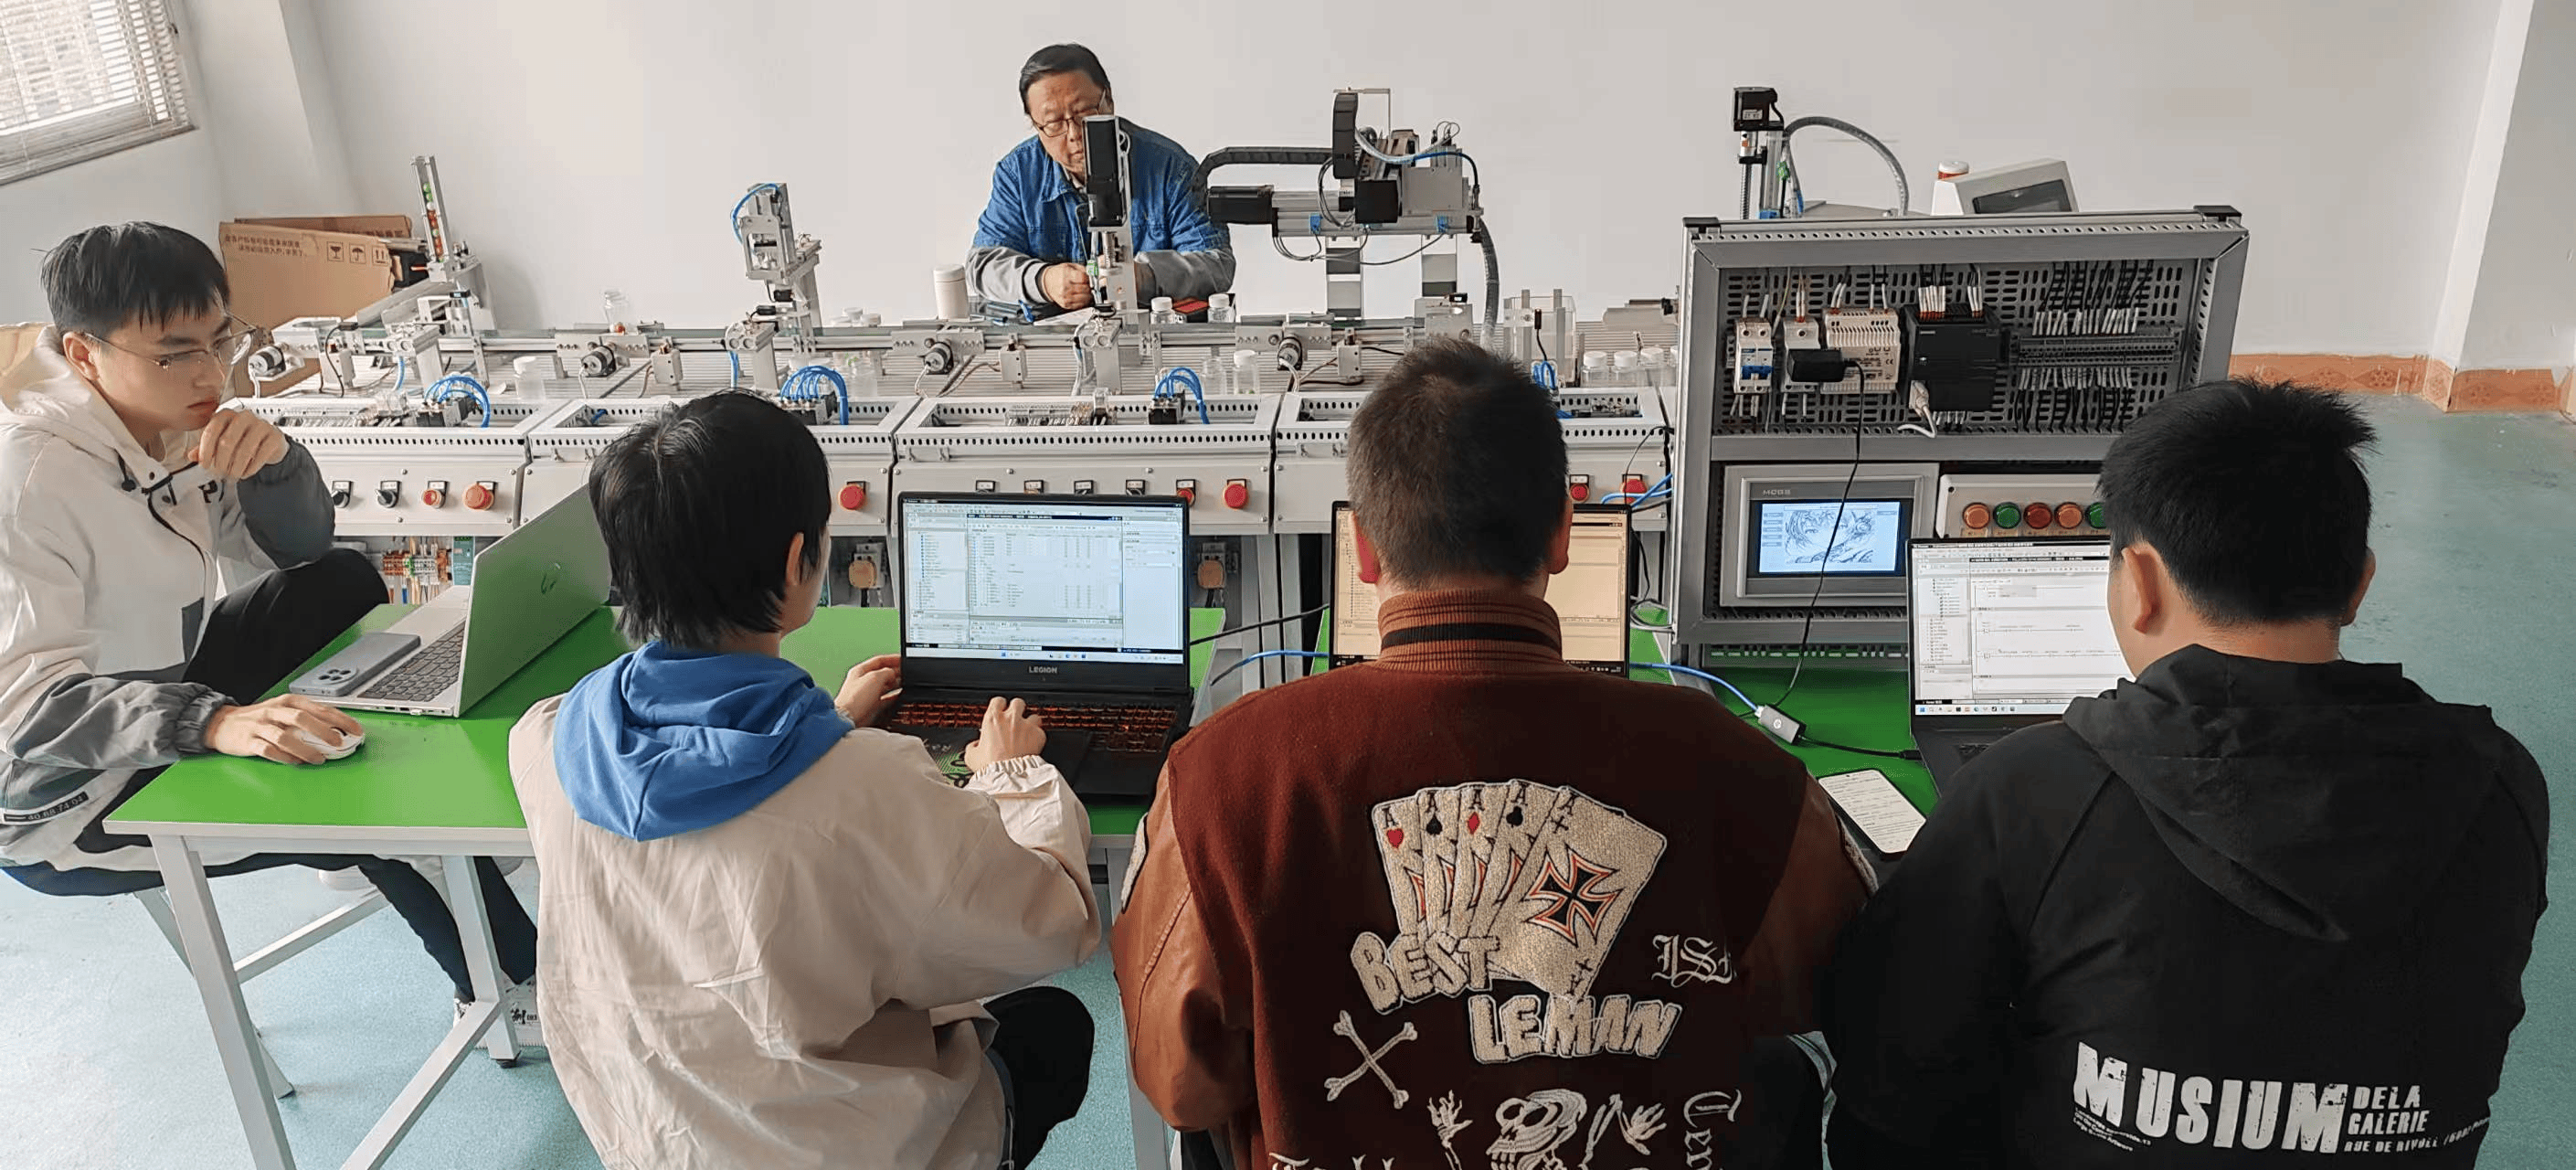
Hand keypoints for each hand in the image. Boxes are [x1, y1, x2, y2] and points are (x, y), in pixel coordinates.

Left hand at [190, 408, 288, 479]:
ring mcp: (261, 425)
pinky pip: (261, 455)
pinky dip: (251, 467)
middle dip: (221, 461)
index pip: (211, 431)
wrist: (269, 440)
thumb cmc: (243, 439)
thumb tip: (192, 456)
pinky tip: (246, 472)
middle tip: (219, 472)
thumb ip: (206, 447)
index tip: (204, 464)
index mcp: (226, 414)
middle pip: (227, 441)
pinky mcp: (274, 436)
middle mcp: (243, 416)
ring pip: (244, 450)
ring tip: (232, 475)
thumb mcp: (221, 440)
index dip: (205, 450)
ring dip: (236, 467)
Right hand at [204, 695, 360, 764]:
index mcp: (288, 702)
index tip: (355, 729)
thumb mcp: (284, 712)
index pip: (319, 708)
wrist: (221, 723)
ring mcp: (260, 726)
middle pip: (302, 718)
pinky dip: (283, 757)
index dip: (340, 718)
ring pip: (285, 736)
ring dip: (305, 749)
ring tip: (319, 759)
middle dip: (323, 730)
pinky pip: (268, 750)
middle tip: (339, 743)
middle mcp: (275, 711)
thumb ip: (307, 719)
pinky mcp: (248, 741)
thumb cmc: (259, 718)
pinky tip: (295, 762)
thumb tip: (338, 731)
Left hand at [835, 654, 900, 725]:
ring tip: (907, 683)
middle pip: (883, 673)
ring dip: (896, 684)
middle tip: (907, 672)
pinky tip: (900, 696)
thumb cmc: (854, 699)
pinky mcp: (871, 706)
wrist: (848, 719)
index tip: (904, 660)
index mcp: (860, 671)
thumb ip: (886, 672)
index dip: (892, 659)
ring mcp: (867, 695)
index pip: (879, 660)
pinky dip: (894, 697)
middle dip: (896, 672)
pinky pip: (886, 699)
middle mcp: (863, 682)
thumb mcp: (874, 678)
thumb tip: (894, 673)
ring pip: (885, 686)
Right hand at [963, 697, 1045, 772]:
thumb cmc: (991, 767)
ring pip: (1033, 715)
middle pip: (1017, 702)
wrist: (1008, 776)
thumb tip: (975, 745)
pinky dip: (1037, 736)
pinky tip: (1033, 744)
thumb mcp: (971, 756)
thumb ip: (973, 745)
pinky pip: (1041, 730)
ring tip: (1026, 733)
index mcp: (993, 719)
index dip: (999, 706)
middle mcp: (1011, 718)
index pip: (998, 701)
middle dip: (1016, 710)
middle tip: (1014, 721)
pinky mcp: (1038, 735)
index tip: (1000, 712)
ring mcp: (1026, 725)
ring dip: (1030, 722)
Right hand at [1040, 263, 1092, 309]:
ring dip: (1089, 295)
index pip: (1083, 278)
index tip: (1090, 279)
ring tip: (1086, 291)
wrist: (1047, 282)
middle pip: (1085, 289)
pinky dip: (1084, 302)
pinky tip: (1082, 296)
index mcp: (1066, 274)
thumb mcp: (1070, 266)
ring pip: (1085, 298)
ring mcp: (1065, 297)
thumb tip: (1094, 274)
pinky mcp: (1066, 305)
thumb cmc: (1059, 273)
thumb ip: (1083, 269)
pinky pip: (1081, 305)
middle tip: (1089, 285)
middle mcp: (1065, 287)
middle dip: (1090, 287)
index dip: (1089, 279)